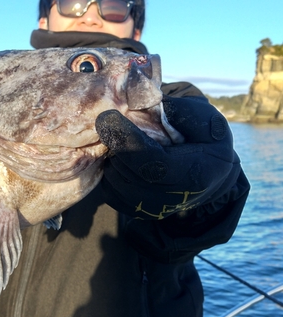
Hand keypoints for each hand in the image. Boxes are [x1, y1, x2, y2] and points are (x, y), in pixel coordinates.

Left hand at [95, 96, 240, 218]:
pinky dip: (108, 174)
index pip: (152, 161)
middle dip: (114, 146)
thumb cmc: (206, 142)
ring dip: (110, 159)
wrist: (210, 176)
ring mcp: (154, 208)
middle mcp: (174, 197)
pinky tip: (117, 157)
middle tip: (106, 124)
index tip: (108, 118)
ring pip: (116, 184)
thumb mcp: (207, 121)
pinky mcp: (138, 211)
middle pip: (130, 174)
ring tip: (116, 141)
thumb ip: (182, 111)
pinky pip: (110, 193)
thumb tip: (151, 105)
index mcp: (195, 174)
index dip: (127, 140)